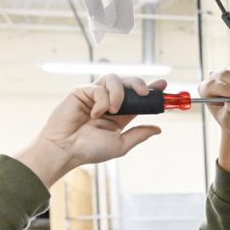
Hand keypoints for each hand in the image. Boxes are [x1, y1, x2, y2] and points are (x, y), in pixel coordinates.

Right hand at [15, 74, 164, 186]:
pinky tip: (95, 113)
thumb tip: (158, 129)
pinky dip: (102, 100)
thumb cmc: (89, 150)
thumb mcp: (120, 144)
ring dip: (119, 93)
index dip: (151, 90)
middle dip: (139, 83)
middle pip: (128, 83)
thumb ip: (139, 135)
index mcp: (120, 115)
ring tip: (114, 110)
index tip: (163, 85)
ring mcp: (95, 96)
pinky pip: (99, 87)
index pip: (138, 98)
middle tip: (145, 92)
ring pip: (114, 79)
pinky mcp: (82, 91)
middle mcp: (109, 102)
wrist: (66, 149)